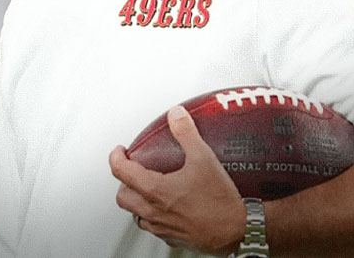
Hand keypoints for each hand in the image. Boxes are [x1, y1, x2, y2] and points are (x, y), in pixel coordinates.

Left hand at [110, 106, 247, 254]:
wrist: (237, 230)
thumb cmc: (220, 201)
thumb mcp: (203, 158)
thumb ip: (186, 133)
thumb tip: (176, 116)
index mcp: (155, 191)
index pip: (120, 172)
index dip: (116, 157)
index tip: (121, 151)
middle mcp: (154, 212)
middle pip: (123, 197)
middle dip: (124, 181)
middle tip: (132, 170)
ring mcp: (162, 227)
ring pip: (136, 215)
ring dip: (137, 200)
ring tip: (148, 188)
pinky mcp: (173, 238)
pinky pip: (154, 227)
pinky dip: (153, 216)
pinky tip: (168, 208)